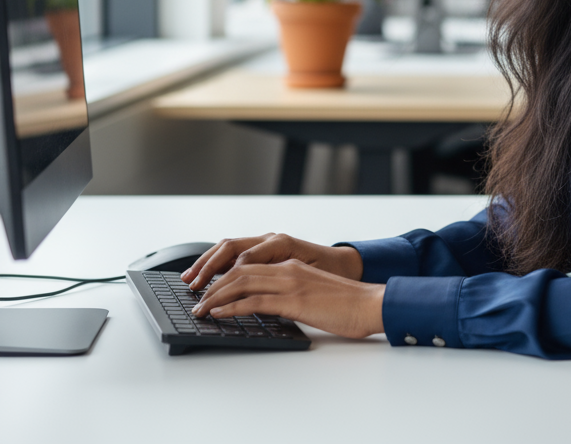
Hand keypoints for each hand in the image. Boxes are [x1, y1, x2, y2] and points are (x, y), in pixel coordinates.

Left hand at [189, 259, 385, 337]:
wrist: (369, 304)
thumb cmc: (345, 303)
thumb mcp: (312, 293)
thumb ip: (289, 294)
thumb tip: (266, 307)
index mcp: (291, 265)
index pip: (248, 264)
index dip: (222, 273)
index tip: (205, 286)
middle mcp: (288, 268)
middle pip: (238, 270)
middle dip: (211, 283)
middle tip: (193, 297)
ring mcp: (290, 282)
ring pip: (241, 282)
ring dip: (215, 296)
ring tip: (199, 309)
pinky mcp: (294, 300)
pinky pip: (255, 300)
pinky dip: (232, 307)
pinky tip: (218, 314)